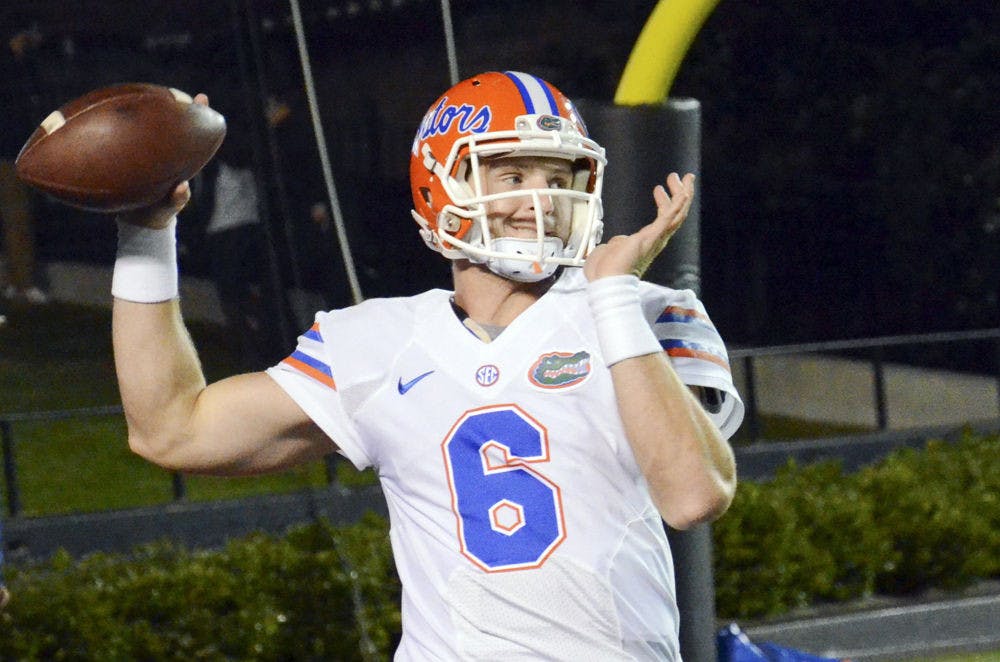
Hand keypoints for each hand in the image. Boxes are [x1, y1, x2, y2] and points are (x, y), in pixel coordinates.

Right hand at [116, 93, 209, 228]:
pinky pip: (129, 139)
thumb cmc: (158, 213)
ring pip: (150, 128)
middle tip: (178, 92)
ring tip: (148, 93)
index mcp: (179, 161)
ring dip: (149, 110)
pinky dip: (127, 126)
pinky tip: (118, 111)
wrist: (139, 222)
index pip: (191, 133)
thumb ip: (177, 199)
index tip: (201, 98)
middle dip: (176, 106)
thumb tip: (183, 187)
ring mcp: (149, 154)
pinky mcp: (132, 158)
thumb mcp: (168, 207)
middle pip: (173, 124)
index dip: (198, 115)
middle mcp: (165, 153)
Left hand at [583, 172, 694, 280]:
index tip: (659, 188)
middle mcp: (657, 240)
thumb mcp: (612, 250)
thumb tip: (620, 240)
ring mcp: (656, 238)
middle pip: (675, 214)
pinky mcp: (653, 236)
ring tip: (678, 176)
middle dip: (678, 194)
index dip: (664, 202)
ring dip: (681, 193)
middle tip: (675, 176)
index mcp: (647, 242)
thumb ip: (619, 242)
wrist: (606, 279)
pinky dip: (678, 201)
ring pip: (678, 213)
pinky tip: (682, 189)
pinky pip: (671, 216)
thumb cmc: (604, 270)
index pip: (662, 220)